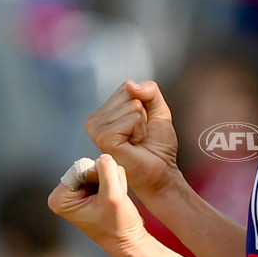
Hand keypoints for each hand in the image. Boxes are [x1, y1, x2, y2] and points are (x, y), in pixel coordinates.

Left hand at [48, 154, 147, 256]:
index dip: (99, 178)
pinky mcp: (88, 190)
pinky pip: (104, 172)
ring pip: (98, 167)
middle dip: (106, 178)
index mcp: (59, 198)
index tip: (104, 198)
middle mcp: (63, 193)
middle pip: (88, 166)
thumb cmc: (119, 225)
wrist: (129, 241)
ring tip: (113, 200)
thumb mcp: (113, 196)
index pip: (81, 167)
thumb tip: (104, 156)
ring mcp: (76, 191)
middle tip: (112, 199)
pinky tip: (114, 198)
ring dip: (112, 181)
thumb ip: (107, 171)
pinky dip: (114, 182)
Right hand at [85, 80, 179, 197]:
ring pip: (131, 106)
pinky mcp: (103, 138)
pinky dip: (140, 130)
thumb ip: (149, 90)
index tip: (142, 125)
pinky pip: (130, 119)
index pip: (127, 87)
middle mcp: (96, 120)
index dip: (144, 105)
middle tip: (140, 135)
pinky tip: (134, 144)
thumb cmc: (158, 146)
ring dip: (142, 124)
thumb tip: (130, 84)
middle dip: (143, 114)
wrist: (161, 171)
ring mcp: (97, 129)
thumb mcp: (159, 110)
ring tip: (137, 141)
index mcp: (106, 112)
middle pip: (128, 94)